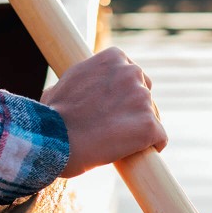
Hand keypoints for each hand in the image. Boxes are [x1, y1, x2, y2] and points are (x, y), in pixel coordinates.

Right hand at [40, 47, 166, 177]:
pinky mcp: (150, 125)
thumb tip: (70, 92)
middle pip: (145, 92)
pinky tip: (138, 154)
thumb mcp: (61, 85)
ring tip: (118, 143)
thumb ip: (79, 82)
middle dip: (134, 108)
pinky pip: (160, 138)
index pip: (130, 72)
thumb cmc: (51, 116)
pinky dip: (152, 146)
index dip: (122, 92)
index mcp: (113, 58)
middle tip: (116, 126)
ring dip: (140, 128)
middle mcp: (132, 73)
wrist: (53, 140)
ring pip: (152, 116)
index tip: (112, 107)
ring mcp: (143, 99)